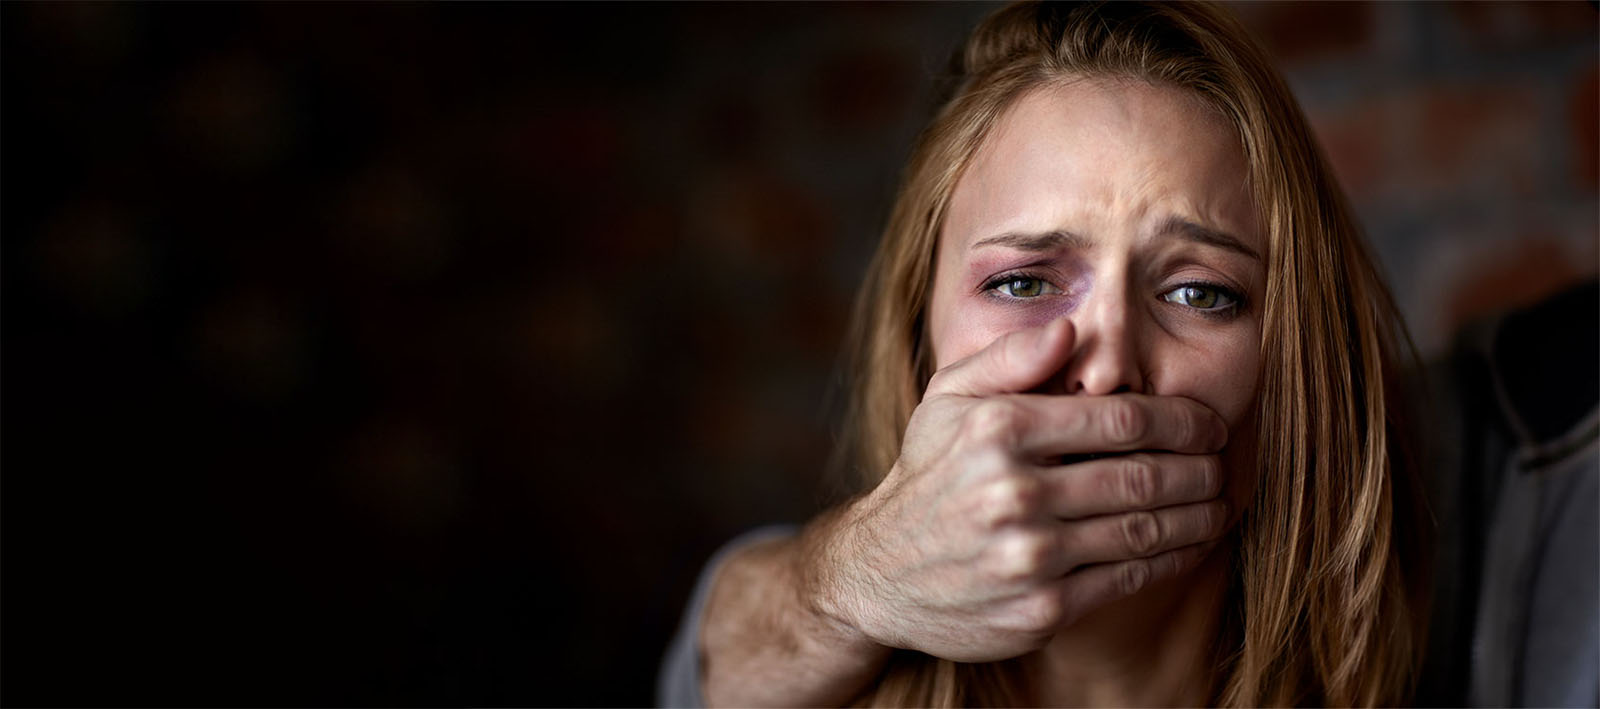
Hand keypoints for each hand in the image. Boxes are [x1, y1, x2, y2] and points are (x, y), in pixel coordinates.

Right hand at [805, 318, 1231, 662]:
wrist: (880, 572)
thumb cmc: (928, 474)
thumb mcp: (948, 399)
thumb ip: (1010, 358)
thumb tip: (1070, 328)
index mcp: (999, 430)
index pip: (1122, 419)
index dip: (1182, 420)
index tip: (1209, 423)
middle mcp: (1013, 492)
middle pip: (1143, 475)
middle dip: (1199, 468)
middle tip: (1222, 463)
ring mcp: (1029, 555)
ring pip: (1144, 529)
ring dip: (1197, 515)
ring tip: (1217, 501)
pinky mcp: (1041, 609)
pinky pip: (1127, 578)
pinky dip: (1170, 559)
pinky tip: (1187, 543)